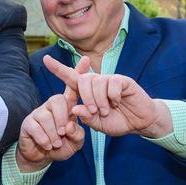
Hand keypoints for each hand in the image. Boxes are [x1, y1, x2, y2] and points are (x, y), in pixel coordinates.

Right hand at [15, 57, 88, 171]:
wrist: (40, 157)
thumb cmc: (60, 146)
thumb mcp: (75, 142)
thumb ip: (78, 134)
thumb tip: (70, 125)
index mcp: (66, 107)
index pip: (72, 88)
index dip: (79, 74)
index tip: (86, 59)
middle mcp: (51, 106)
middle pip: (58, 100)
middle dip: (63, 118)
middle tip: (64, 133)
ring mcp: (38, 113)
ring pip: (46, 116)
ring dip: (54, 134)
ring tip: (56, 143)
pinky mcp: (28, 122)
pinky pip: (36, 127)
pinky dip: (44, 139)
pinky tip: (47, 145)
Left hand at [44, 55, 171, 137]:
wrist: (140, 123)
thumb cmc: (117, 121)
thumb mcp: (98, 124)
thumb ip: (87, 118)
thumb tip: (76, 109)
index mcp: (87, 91)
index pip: (70, 78)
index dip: (58, 69)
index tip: (45, 60)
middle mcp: (97, 82)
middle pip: (82, 80)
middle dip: (85, 97)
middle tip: (93, 111)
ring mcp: (110, 80)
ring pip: (97, 82)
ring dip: (99, 99)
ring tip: (106, 110)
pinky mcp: (123, 81)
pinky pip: (113, 83)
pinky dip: (113, 96)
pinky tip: (117, 102)